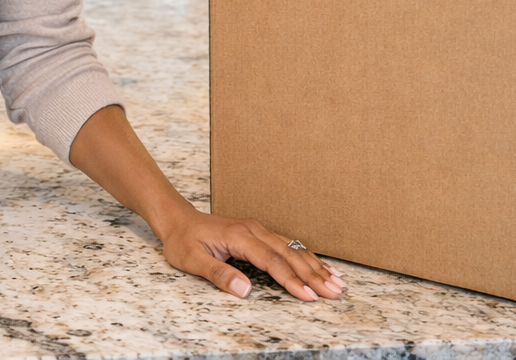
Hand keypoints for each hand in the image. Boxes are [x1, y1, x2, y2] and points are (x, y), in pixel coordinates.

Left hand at [66, 107, 344, 300]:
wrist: (177, 219)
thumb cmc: (183, 241)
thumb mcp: (192, 260)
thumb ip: (218, 274)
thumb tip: (244, 290)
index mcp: (241, 237)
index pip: (273, 262)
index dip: (293, 281)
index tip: (310, 297)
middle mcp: (255, 231)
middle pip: (290, 255)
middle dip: (315, 275)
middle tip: (336, 293)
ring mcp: (259, 230)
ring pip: (294, 249)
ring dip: (316, 266)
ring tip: (338, 282)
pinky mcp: (259, 234)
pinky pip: (288, 245)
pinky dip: (306, 257)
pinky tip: (319, 267)